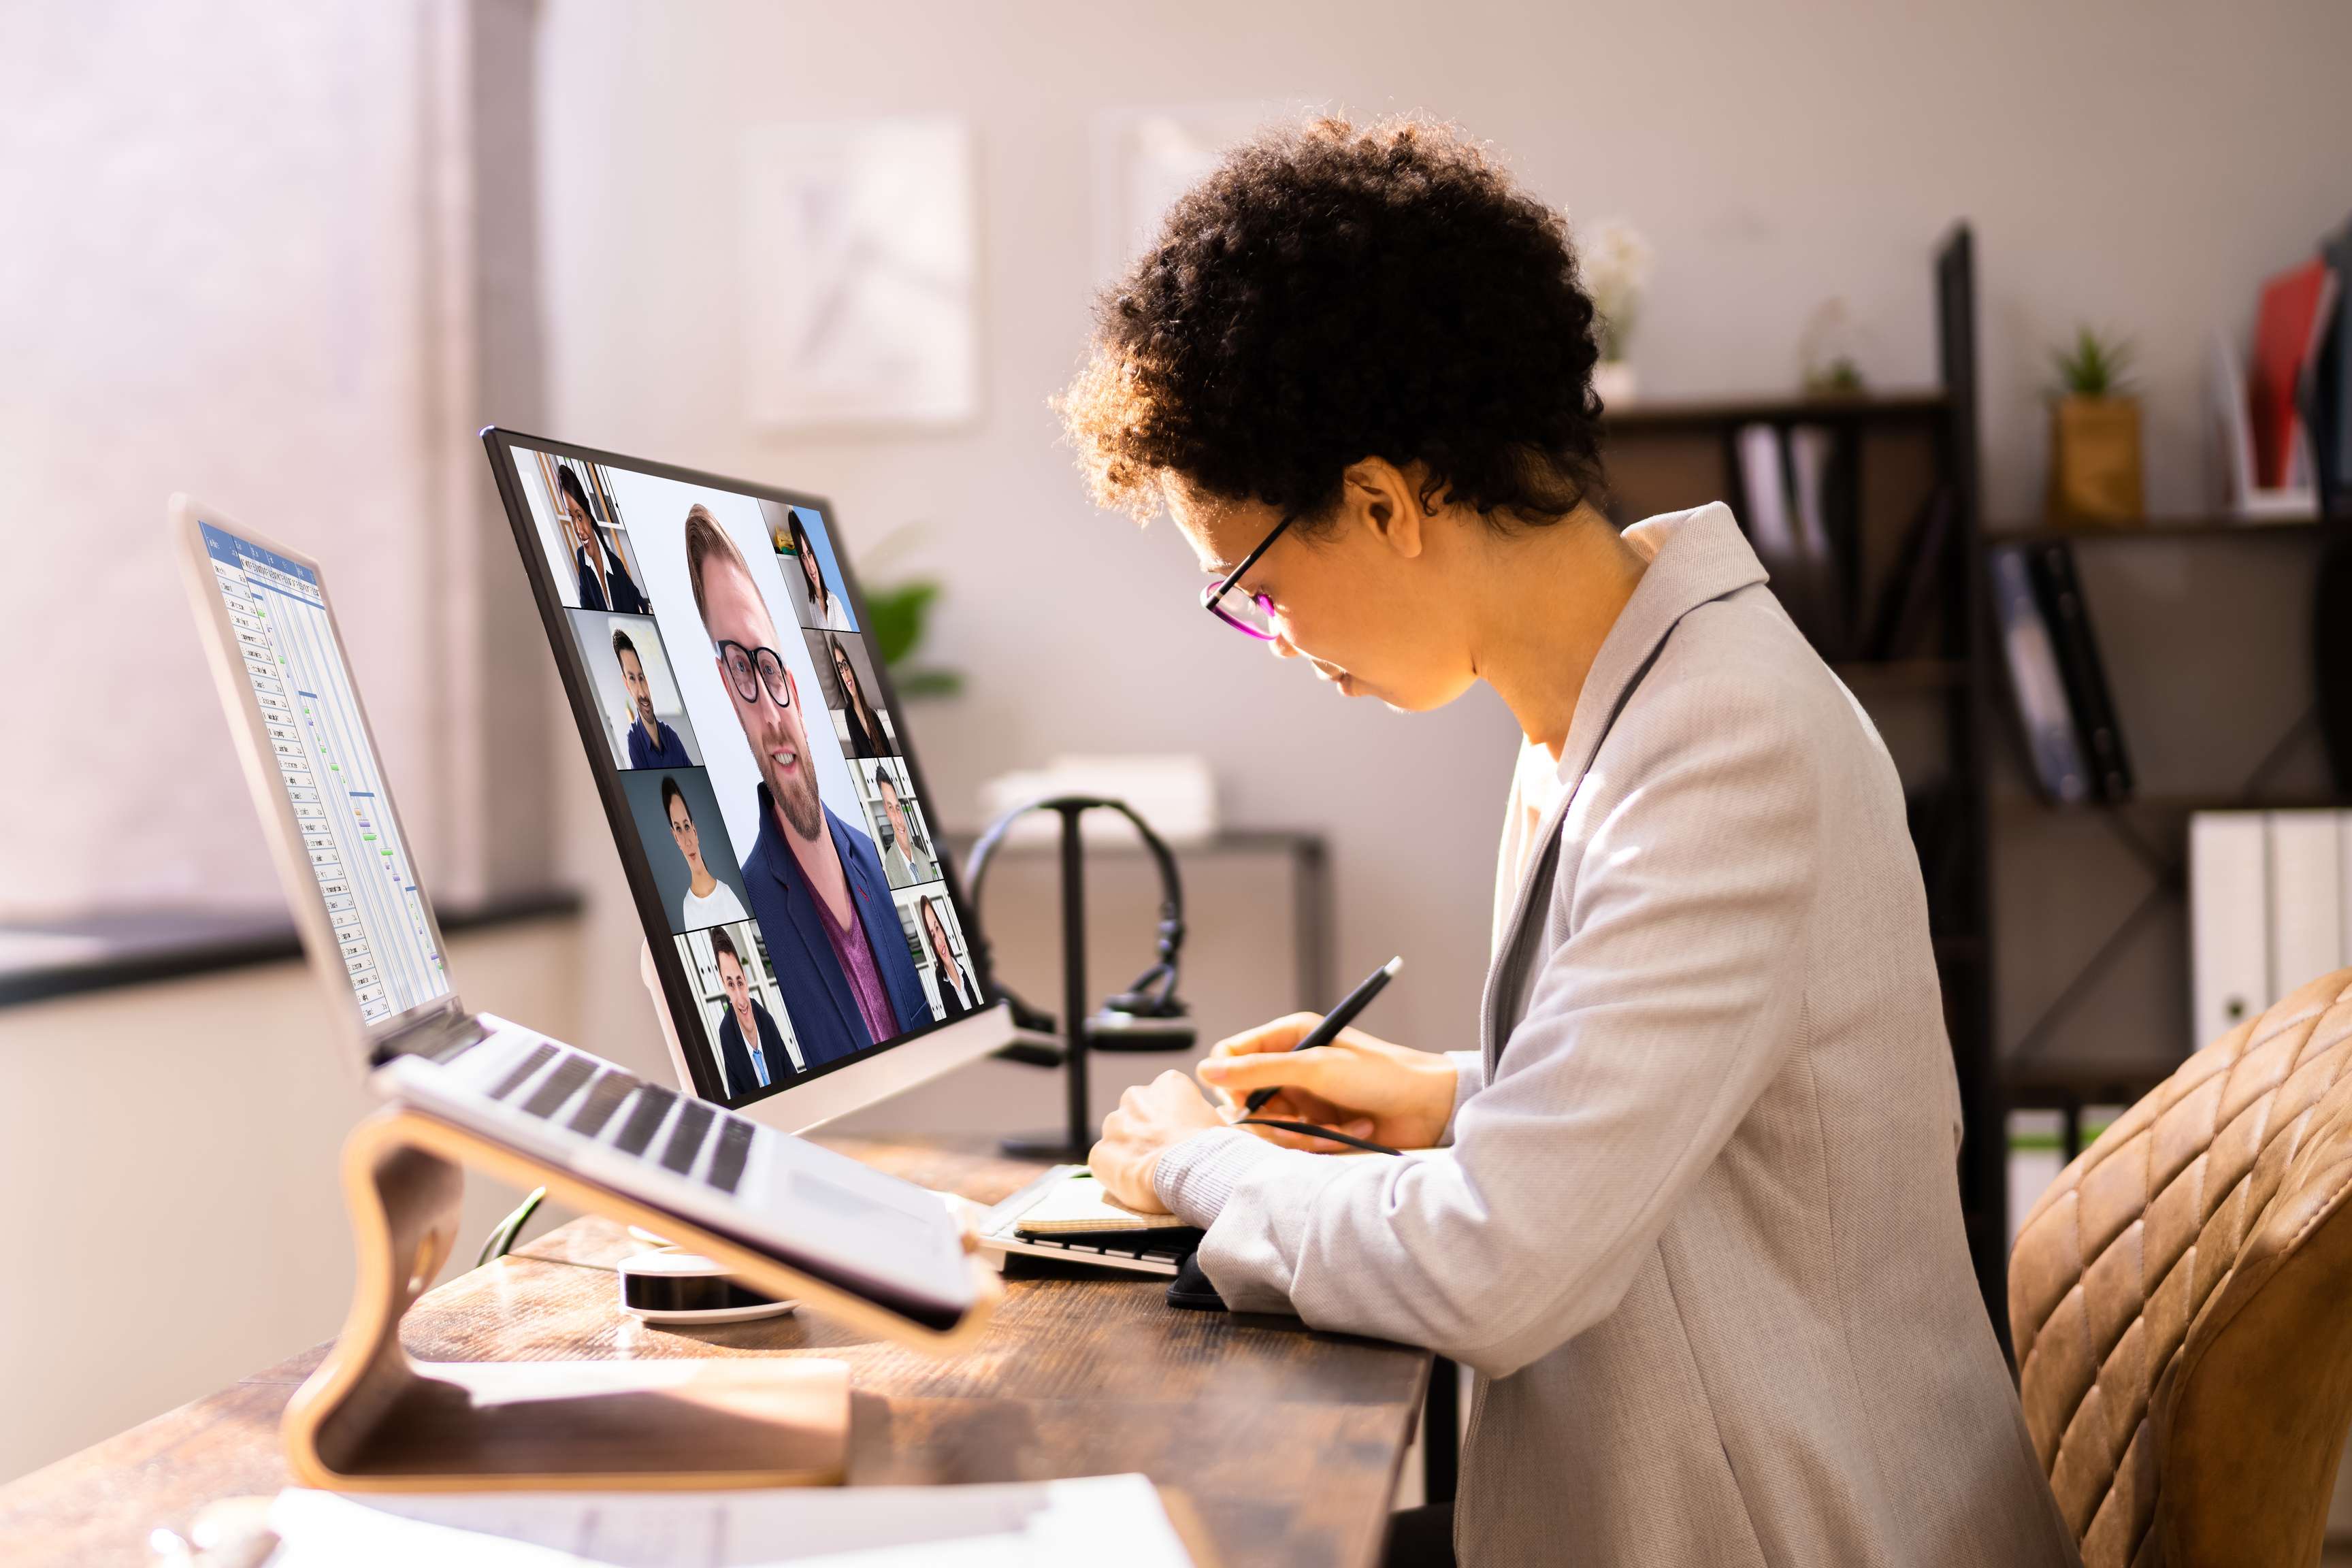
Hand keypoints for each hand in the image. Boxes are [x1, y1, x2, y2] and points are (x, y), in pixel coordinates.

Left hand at [1089, 1069, 1227, 1212]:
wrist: (1196, 1173)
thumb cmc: (1216, 1149)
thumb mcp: (1223, 1122)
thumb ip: (1205, 1117)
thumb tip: (1210, 1123)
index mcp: (1169, 1083)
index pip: (1164, 1096)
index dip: (1172, 1120)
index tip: (1179, 1137)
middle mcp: (1136, 1096)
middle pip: (1137, 1114)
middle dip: (1146, 1133)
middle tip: (1165, 1156)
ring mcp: (1115, 1125)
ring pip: (1119, 1137)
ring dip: (1130, 1151)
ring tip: (1151, 1172)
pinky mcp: (1101, 1153)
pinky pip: (1105, 1162)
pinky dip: (1116, 1173)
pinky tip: (1135, 1183)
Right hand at [1198, 1013, 1457, 1152]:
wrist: (1428, 1107)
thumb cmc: (1379, 1074)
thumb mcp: (1315, 1067)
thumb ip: (1258, 1070)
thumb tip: (1205, 1071)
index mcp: (1288, 1036)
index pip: (1230, 1055)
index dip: (1229, 1081)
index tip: (1242, 1102)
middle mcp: (1290, 1066)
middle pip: (1245, 1098)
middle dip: (1272, 1118)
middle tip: (1301, 1123)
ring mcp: (1302, 1097)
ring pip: (1269, 1126)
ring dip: (1301, 1134)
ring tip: (1338, 1129)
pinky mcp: (1316, 1125)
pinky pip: (1294, 1142)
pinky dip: (1320, 1142)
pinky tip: (1351, 1132)